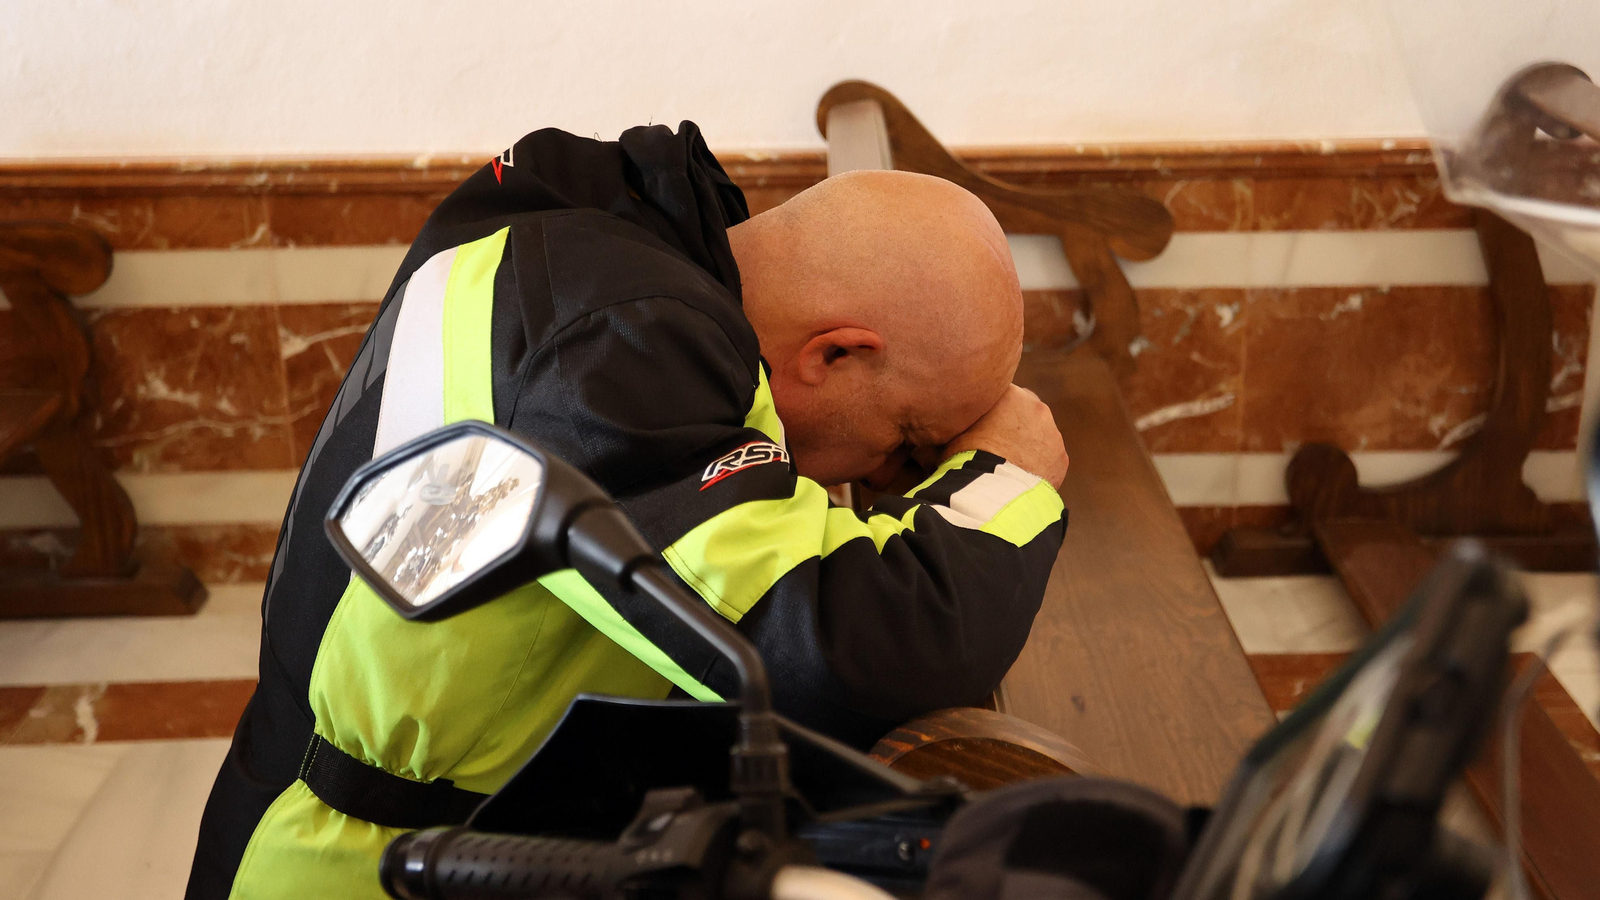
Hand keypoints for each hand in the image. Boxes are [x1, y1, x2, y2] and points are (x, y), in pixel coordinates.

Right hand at [941, 384, 1067, 487]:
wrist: (990, 492)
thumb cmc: (962, 459)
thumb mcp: (942, 438)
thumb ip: (940, 430)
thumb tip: (920, 436)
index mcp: (1008, 392)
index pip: (999, 393)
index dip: (988, 409)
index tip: (978, 424)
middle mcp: (1035, 406)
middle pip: (1023, 411)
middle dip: (1011, 424)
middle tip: (992, 444)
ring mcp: (1052, 432)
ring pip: (1038, 434)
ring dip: (1025, 445)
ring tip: (1007, 465)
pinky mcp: (1061, 458)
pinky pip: (1047, 459)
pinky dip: (1037, 466)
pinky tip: (1020, 478)